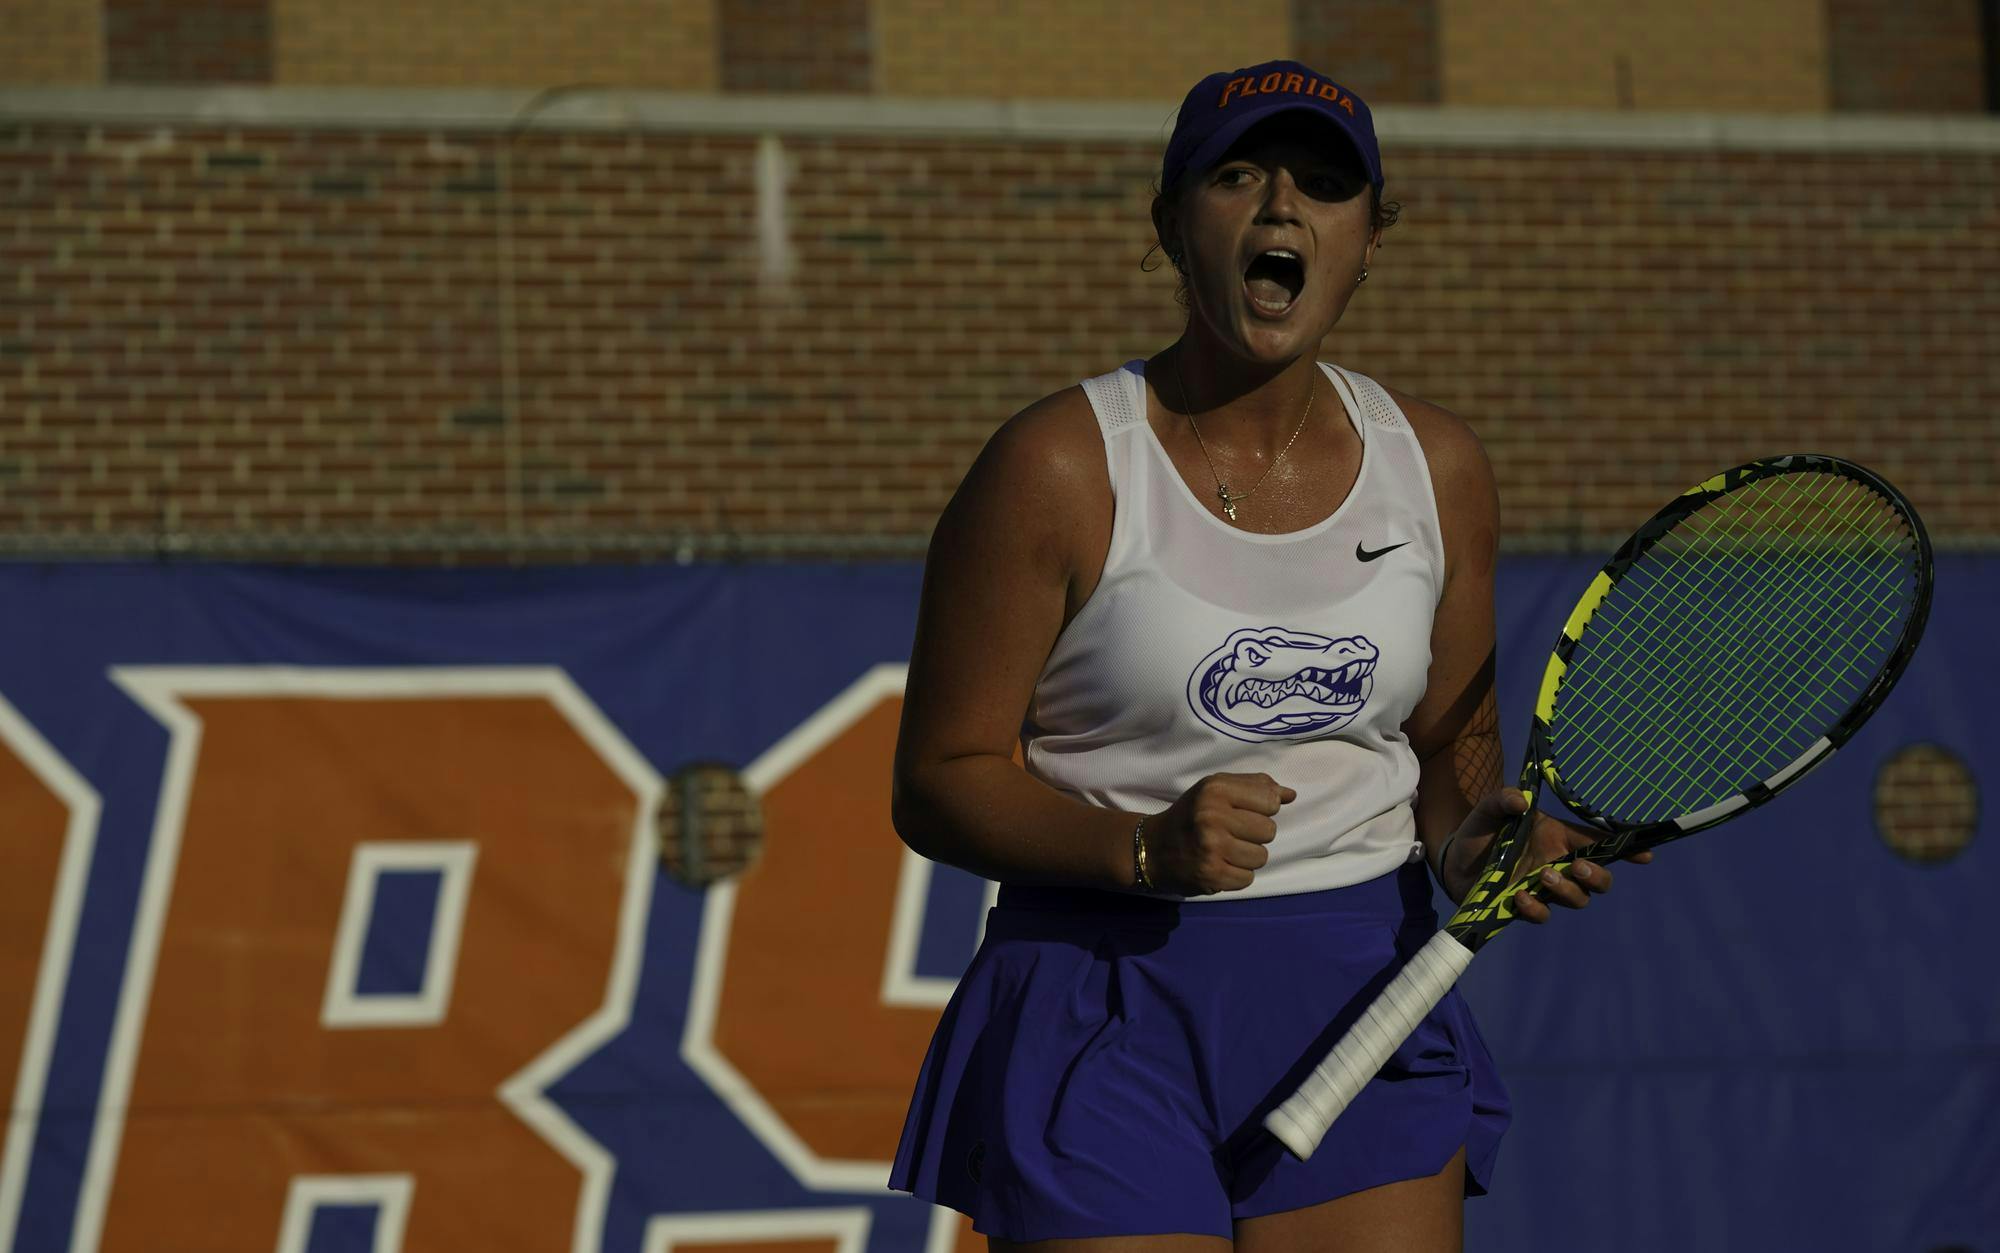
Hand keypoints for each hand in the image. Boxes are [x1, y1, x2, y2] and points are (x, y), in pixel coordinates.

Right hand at [1148, 772, 1295, 894]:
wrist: (1153, 848)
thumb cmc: (1191, 814)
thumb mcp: (1216, 789)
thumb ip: (1255, 786)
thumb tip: (1290, 795)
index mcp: (1215, 790)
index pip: (1270, 802)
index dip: (1262, 810)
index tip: (1242, 813)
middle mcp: (1212, 816)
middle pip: (1269, 831)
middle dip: (1255, 835)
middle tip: (1232, 834)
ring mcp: (1212, 848)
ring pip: (1261, 857)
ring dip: (1247, 857)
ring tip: (1226, 851)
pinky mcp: (1211, 875)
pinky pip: (1248, 878)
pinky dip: (1237, 875)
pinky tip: (1220, 865)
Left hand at [1438, 788, 1653, 918]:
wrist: (1453, 858)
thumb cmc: (1481, 830)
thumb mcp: (1490, 808)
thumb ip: (1504, 799)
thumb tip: (1521, 800)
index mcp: (1559, 838)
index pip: (1600, 843)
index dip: (1626, 849)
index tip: (1645, 853)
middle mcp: (1558, 865)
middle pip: (1599, 879)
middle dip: (1598, 876)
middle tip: (1578, 866)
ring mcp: (1543, 889)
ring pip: (1577, 899)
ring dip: (1567, 890)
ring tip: (1544, 876)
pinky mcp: (1524, 906)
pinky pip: (1543, 915)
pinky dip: (1536, 909)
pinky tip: (1520, 898)